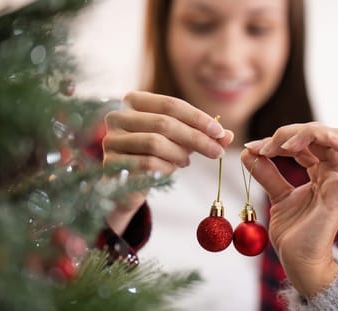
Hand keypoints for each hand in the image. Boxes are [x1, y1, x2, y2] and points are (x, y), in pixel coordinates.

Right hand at [103, 91, 233, 232]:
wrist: (129, 183)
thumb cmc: (157, 154)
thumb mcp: (182, 140)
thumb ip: (204, 135)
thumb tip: (228, 135)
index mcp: (133, 100)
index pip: (171, 104)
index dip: (198, 118)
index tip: (220, 132)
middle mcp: (117, 116)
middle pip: (164, 123)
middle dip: (196, 138)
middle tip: (216, 152)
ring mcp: (110, 139)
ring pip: (154, 143)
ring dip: (179, 154)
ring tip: (186, 161)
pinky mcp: (110, 163)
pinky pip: (146, 163)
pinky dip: (165, 168)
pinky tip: (170, 170)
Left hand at [242, 122, 337, 296]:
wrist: (298, 261)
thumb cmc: (294, 233)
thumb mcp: (277, 196)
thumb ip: (267, 173)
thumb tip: (249, 152)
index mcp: (320, 172)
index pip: (307, 141)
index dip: (281, 139)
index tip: (254, 148)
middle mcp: (333, 174)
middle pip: (322, 135)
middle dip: (293, 133)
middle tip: (267, 146)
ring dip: (311, 134)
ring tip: (284, 144)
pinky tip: (327, 139)